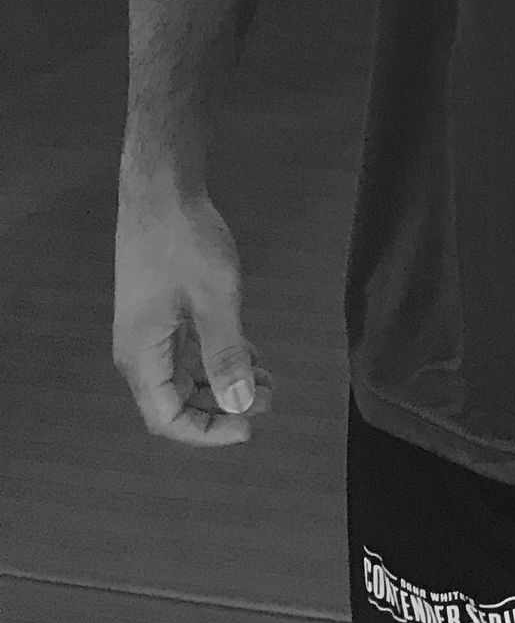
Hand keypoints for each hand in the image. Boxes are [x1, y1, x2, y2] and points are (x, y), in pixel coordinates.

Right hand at [113, 183, 273, 447]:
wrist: (161, 191)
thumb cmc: (183, 242)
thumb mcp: (214, 300)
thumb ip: (226, 355)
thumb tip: (240, 405)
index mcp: (142, 357)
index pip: (167, 419)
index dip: (208, 431)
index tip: (249, 427)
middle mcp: (140, 351)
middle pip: (176, 401)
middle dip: (222, 407)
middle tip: (266, 400)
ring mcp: (150, 330)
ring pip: (185, 376)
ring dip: (223, 382)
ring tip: (266, 381)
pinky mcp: (163, 311)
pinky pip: (189, 350)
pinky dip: (218, 358)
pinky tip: (250, 355)